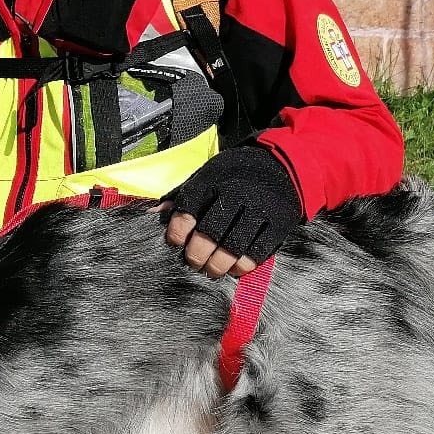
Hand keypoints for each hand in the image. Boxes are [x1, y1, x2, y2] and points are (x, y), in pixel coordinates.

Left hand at [160, 144, 304, 277]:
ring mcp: (260, 209)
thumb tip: (151, 216)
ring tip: (212, 269)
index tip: (176, 243)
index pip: (187, 210)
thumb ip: (181, 197)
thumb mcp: (206, 176)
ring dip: (218, 265)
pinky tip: (234, 267)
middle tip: (194, 262)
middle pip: (210, 233)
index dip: (177, 233)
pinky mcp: (279, 224)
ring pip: (233, 247)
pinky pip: (257, 253)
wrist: (281, 164)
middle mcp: (236, 192)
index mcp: (213, 180)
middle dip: (197, 255)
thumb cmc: (234, 174)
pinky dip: (242, 266)